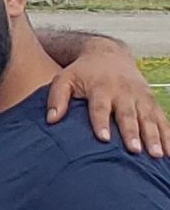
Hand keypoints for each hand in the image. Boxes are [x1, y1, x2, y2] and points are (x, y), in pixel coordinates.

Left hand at [48, 45, 167, 157]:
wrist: (107, 53)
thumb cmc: (82, 72)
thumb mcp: (64, 79)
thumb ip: (56, 98)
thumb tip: (50, 120)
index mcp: (100, 87)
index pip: (100, 107)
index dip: (102, 122)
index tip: (103, 138)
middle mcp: (123, 91)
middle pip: (128, 114)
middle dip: (132, 133)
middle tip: (135, 150)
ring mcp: (140, 96)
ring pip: (148, 118)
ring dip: (154, 137)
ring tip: (156, 155)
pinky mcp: (151, 100)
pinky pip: (162, 119)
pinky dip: (167, 135)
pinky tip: (169, 152)